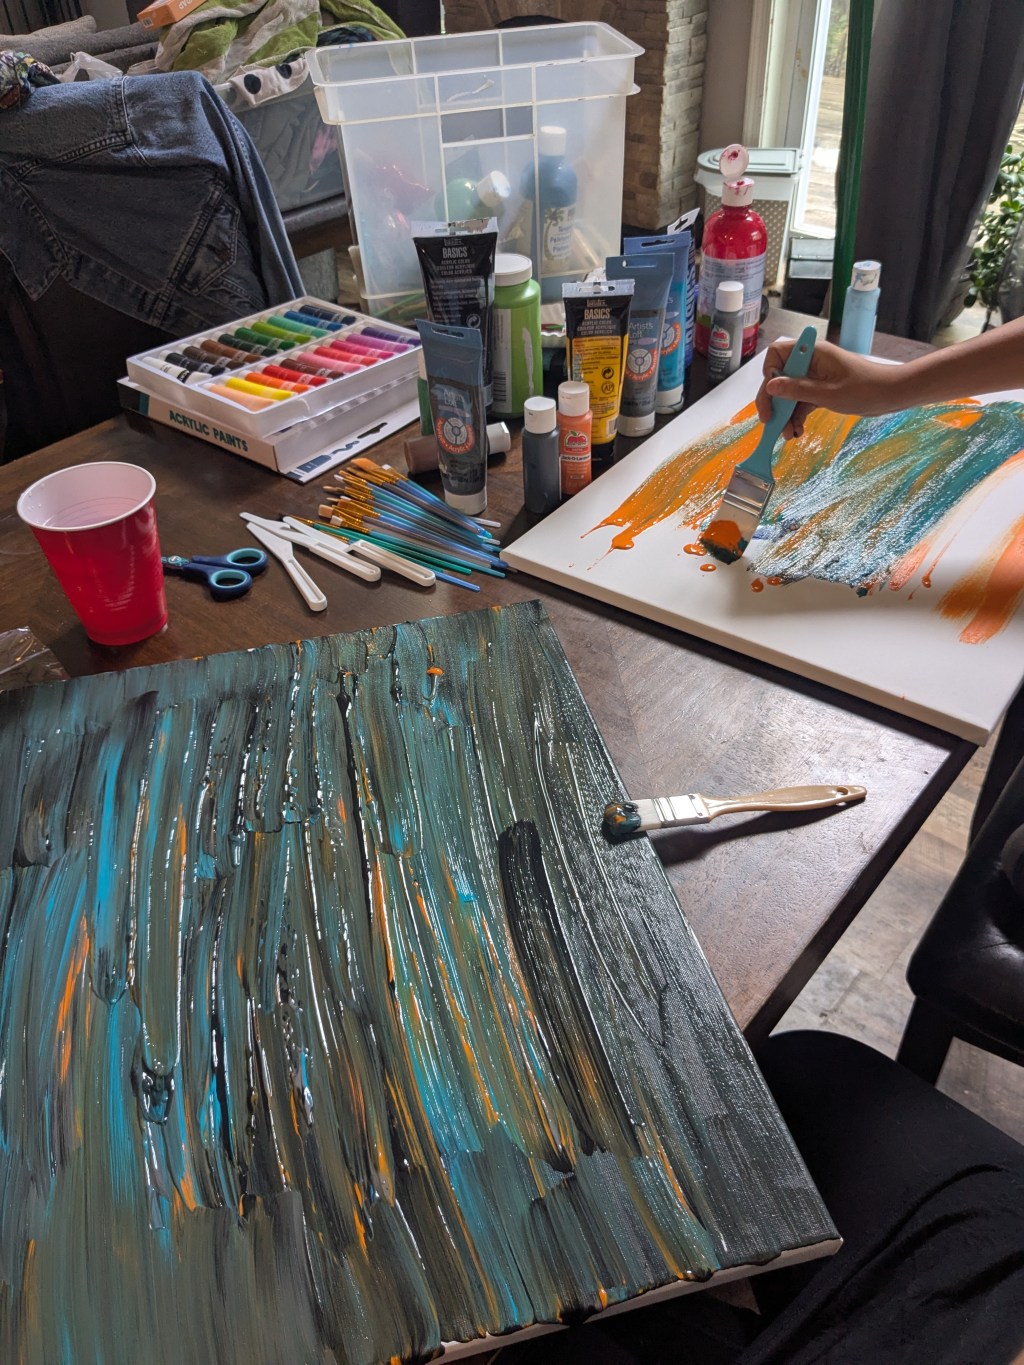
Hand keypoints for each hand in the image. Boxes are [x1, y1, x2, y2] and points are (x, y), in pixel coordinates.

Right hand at [755, 337, 904, 437]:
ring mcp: (815, 376)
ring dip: (785, 414)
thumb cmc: (866, 389)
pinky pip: (801, 402)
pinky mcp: (821, 389)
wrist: (892, 395)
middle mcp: (810, 362)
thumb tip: (771, 386)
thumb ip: (798, 390)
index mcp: (812, 353)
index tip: (771, 396)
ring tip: (788, 435)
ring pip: (789, 393)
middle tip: (771, 423)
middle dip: (775, 401)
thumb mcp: (829, 393)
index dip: (770, 374)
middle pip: (780, 378)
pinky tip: (797, 432)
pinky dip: (797, 416)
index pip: (777, 355)